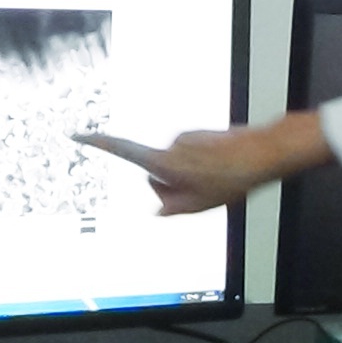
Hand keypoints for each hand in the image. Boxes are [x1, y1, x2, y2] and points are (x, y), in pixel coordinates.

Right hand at [74, 112, 329, 214]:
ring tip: (218, 180)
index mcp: (167, 162)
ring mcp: (185, 139)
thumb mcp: (202, 205)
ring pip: (177, 168)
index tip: (77, 135)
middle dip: (173, 187)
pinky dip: (202, 168)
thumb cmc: (235, 176)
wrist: (264, 152)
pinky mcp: (198, 136)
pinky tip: (221, 171)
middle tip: (203, 191)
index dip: (99, 144)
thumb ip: (175, 207)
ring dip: (192, 178)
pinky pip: (191, 158)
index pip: (125, 151)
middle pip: (156, 175)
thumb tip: (159, 207)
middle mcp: (172, 146)